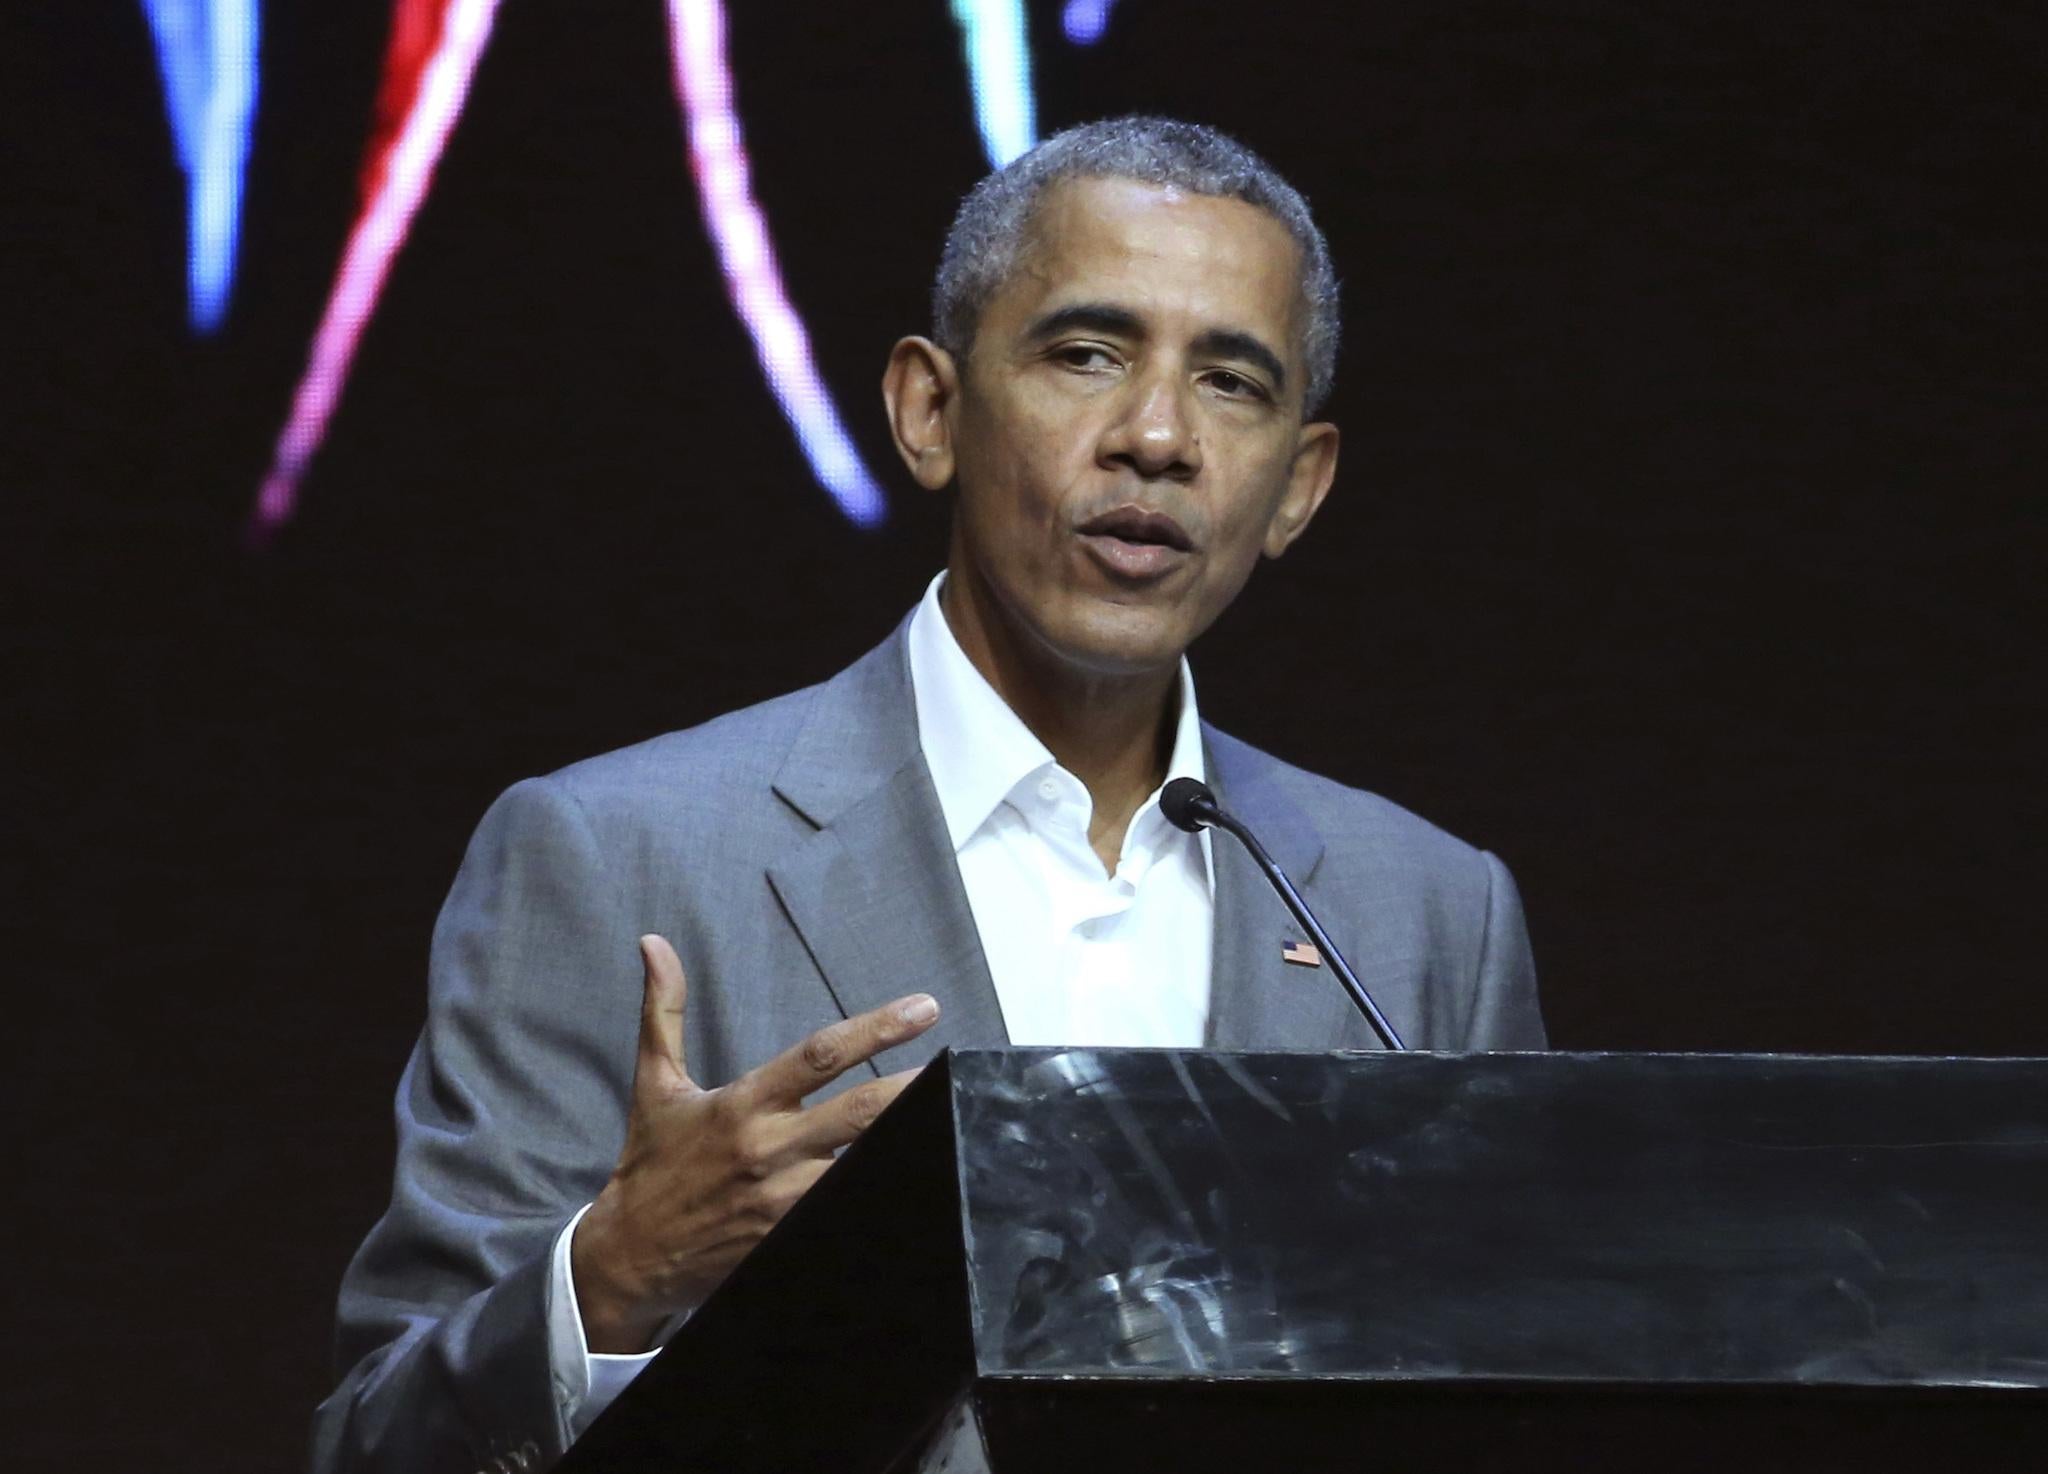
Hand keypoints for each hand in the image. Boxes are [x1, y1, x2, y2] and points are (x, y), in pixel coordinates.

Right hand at [571, 934, 939, 1352]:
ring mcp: (782, 1201)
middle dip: (911, 1088)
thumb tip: (653, 942)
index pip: (819, 1056)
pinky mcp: (786, 1241)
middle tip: (958, 1064)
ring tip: (956, 1120)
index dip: (876, 1030)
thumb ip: (664, 1011)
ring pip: (861, 1168)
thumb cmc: (650, 1161)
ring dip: (905, 1144)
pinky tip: (924, 1181)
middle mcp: (767, 1149)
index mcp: (742, 1104)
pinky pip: (845, 1214)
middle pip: (858, 1114)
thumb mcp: (655, 1083)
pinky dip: (880, 1196)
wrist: (629, 1255)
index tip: (922, 1009)